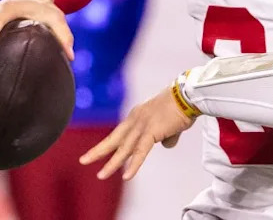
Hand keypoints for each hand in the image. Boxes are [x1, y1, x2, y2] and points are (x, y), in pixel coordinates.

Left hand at [79, 86, 195, 180]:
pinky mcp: (152, 131)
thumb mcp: (170, 124)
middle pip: (114, 139)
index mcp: (137, 115)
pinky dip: (133, 164)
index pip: (119, 133)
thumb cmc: (182, 107)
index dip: (109, 144)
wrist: (189, 95)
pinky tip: (126, 176)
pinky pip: (140, 151)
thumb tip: (166, 145)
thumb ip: (166, 135)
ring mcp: (142, 125)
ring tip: (101, 175)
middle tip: (83, 160)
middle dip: (98, 151)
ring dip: (112, 164)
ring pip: (124, 148)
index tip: (98, 153)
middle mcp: (135, 119)